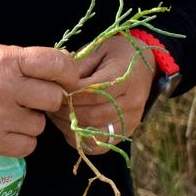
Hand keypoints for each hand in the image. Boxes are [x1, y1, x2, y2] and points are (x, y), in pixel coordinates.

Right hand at [0, 44, 82, 160]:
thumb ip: (30, 62)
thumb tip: (69, 68)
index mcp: (6, 61)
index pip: (55, 64)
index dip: (68, 72)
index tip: (68, 79)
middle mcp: (2, 89)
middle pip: (54, 98)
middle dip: (47, 99)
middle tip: (30, 98)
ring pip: (40, 126)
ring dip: (31, 121)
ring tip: (10, 114)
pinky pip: (27, 146)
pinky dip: (20, 140)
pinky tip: (5, 130)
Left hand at [49, 34, 155, 152]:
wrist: (146, 65)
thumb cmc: (119, 53)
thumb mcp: (99, 49)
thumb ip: (79, 65)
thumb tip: (55, 79)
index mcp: (126, 76)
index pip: (94, 92)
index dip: (70, 93)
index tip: (54, 88)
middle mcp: (132, 101)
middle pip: (94, 115)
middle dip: (67, 111)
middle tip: (49, 104)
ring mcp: (131, 120)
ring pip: (95, 133)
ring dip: (70, 126)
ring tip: (56, 115)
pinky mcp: (127, 132)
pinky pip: (100, 145)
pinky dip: (80, 139)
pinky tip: (70, 126)